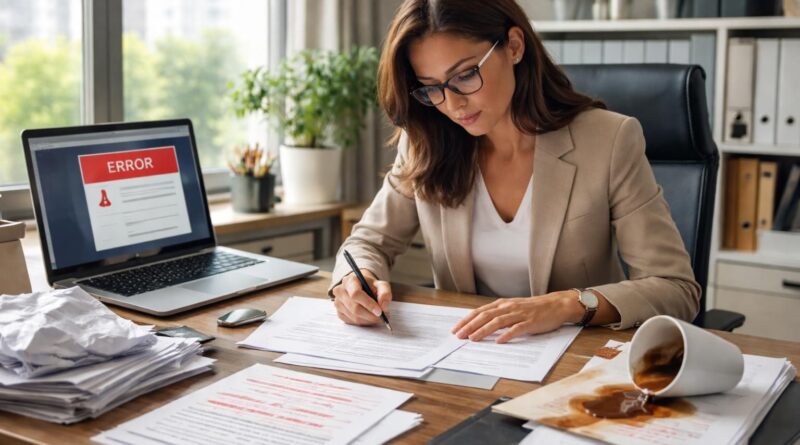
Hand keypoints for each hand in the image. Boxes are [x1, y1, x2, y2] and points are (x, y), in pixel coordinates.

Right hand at [332, 269, 392, 325]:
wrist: (361, 287)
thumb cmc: (370, 286)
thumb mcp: (381, 285)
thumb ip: (385, 293)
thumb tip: (384, 307)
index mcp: (349, 280)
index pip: (356, 294)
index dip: (368, 304)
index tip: (379, 311)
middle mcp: (340, 291)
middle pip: (355, 308)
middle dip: (370, 315)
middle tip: (382, 317)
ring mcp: (338, 303)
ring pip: (354, 317)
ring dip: (368, 320)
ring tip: (377, 317)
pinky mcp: (339, 313)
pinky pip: (352, 322)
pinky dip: (363, 322)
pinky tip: (369, 317)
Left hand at [451, 291, 580, 342]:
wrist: (556, 305)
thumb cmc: (533, 308)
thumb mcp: (512, 308)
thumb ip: (498, 315)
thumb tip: (480, 324)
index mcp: (502, 304)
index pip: (480, 312)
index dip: (466, 320)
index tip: (455, 329)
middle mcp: (508, 308)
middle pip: (485, 316)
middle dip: (470, 326)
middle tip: (459, 336)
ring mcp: (519, 314)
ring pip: (498, 322)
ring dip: (484, 330)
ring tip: (473, 338)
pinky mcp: (530, 322)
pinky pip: (517, 329)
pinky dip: (507, 335)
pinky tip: (499, 341)